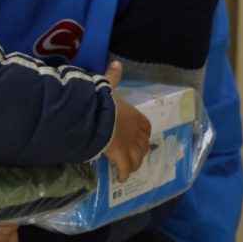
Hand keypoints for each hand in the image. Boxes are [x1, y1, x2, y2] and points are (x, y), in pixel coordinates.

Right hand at [100, 61, 151, 182]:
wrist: (97, 116)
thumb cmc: (103, 100)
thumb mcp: (108, 86)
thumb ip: (113, 76)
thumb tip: (117, 63)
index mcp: (134, 115)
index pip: (145, 126)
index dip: (143, 132)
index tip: (140, 136)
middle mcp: (136, 132)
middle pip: (143, 144)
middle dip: (139, 149)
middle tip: (133, 154)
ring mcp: (130, 146)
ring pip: (137, 158)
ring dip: (134, 163)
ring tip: (129, 167)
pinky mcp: (121, 156)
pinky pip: (125, 168)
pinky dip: (124, 174)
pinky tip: (121, 178)